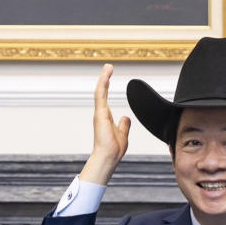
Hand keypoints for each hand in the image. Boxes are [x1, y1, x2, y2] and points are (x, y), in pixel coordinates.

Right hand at [79, 64, 130, 185]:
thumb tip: (126, 117)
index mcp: (105, 118)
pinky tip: (106, 74)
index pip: (105, 99)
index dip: (107, 88)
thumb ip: (124, 125)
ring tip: (108, 67)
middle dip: (104, 80)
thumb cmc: (113, 150)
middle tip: (108, 68)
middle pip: (102, 92)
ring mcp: (99, 113)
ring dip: (104, 78)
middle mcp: (101, 114)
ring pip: (100, 91)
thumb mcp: (123, 134)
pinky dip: (103, 83)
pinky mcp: (100, 113)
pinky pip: (101, 95)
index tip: (108, 78)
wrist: (108, 157)